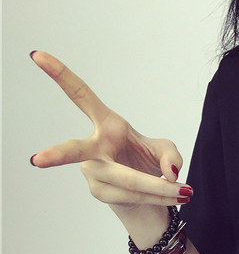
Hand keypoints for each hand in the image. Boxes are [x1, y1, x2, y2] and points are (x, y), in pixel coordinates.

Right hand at [28, 50, 191, 213]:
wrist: (143, 194)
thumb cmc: (147, 162)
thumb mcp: (165, 151)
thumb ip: (172, 155)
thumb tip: (170, 173)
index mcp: (106, 125)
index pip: (81, 96)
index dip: (60, 75)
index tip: (36, 55)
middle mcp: (93, 147)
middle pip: (76, 150)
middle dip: (58, 155)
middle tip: (37, 161)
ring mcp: (93, 172)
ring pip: (129, 181)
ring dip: (161, 189)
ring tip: (186, 192)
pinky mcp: (100, 193)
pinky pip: (134, 196)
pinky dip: (159, 197)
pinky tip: (171, 198)